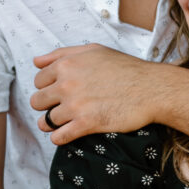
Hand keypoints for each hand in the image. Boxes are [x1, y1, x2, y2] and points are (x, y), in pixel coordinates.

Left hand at [32, 45, 162, 143]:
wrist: (152, 89)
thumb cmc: (125, 68)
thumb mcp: (94, 51)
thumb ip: (62, 53)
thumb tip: (36, 61)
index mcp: (66, 65)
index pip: (38, 80)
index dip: (47, 87)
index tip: (59, 92)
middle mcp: (67, 84)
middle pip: (37, 102)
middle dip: (47, 106)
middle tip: (61, 107)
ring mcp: (75, 105)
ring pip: (46, 121)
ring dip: (53, 123)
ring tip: (65, 122)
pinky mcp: (87, 124)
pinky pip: (59, 137)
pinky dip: (60, 137)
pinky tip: (68, 133)